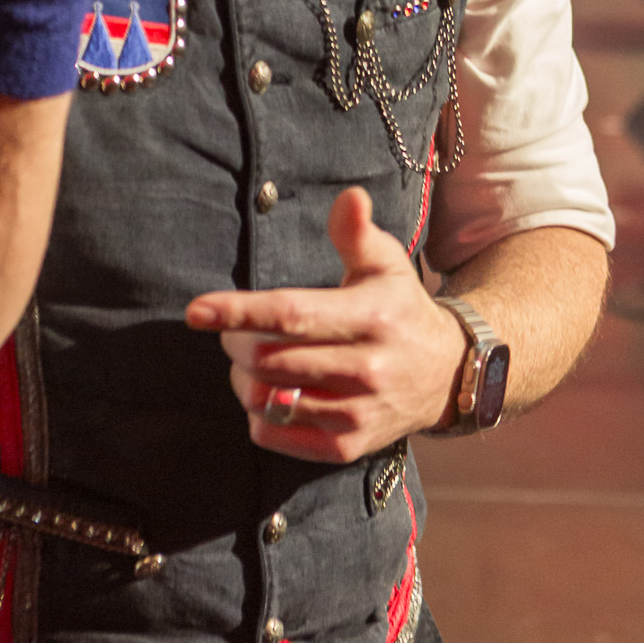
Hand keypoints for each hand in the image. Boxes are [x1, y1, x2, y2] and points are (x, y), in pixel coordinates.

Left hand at [185, 188, 467, 462]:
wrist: (447, 375)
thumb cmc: (399, 308)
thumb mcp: (385, 263)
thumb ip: (356, 231)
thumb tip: (350, 196)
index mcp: (371, 316)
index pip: (292, 315)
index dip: (238, 312)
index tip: (196, 310)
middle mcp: (367, 368)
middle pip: (269, 359)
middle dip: (234, 342)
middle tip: (234, 330)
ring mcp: (357, 412)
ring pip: (267, 398)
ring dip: (241, 377)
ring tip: (250, 360)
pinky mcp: (347, 445)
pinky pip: (276, 435)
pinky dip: (257, 414)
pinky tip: (268, 391)